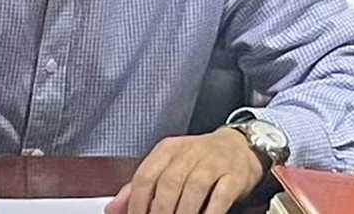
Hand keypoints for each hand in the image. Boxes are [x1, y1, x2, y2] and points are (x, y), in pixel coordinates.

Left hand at [104, 128, 264, 213]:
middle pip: (168, 184)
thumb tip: (113, 208)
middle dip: (158, 211)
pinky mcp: (234, 175)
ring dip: (182, 213)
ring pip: (192, 189)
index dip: (137, 202)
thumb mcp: (168, 165)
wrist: (240, 146)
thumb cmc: (200, 159)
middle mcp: (189, 153)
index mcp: (168, 150)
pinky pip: (220, 197)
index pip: (145, 175)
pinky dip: (209, 213)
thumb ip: (142, 186)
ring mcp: (213, 163)